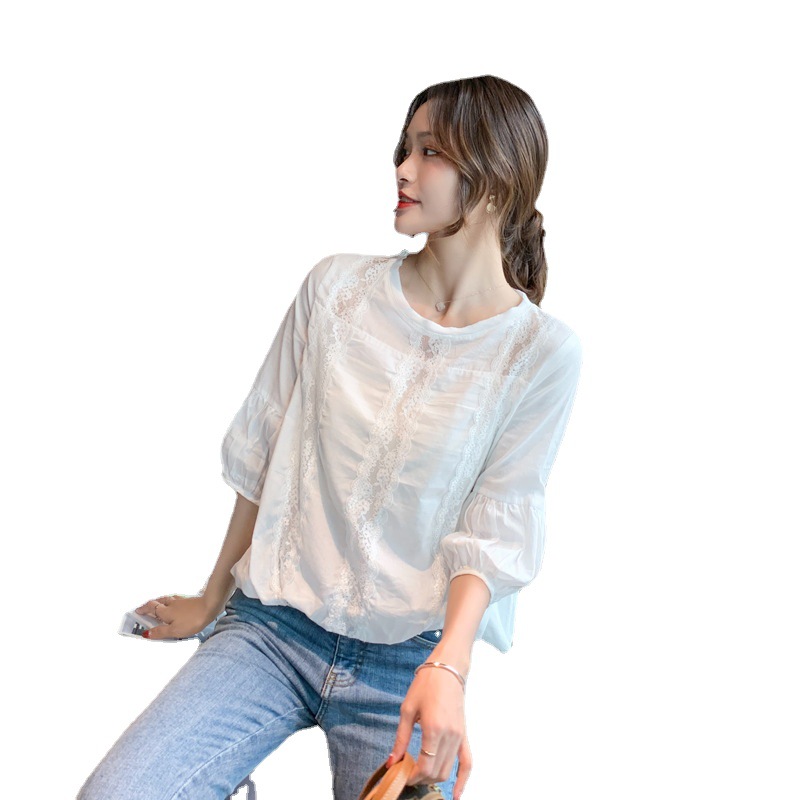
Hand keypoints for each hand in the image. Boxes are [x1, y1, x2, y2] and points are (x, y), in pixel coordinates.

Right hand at [135, 594, 219, 639]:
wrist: (211, 606)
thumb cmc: (193, 620)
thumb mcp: (175, 631)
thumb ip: (160, 632)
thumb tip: (146, 634)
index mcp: (165, 611)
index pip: (150, 608)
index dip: (143, 609)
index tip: (137, 611)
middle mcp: (171, 603)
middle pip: (158, 601)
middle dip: (151, 604)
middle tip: (145, 607)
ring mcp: (182, 600)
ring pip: (167, 599)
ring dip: (160, 601)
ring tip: (158, 603)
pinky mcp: (190, 600)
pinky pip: (177, 599)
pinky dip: (172, 600)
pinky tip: (176, 602)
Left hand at [387, 664, 472, 799]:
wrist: (447, 670)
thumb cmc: (425, 685)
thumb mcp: (407, 710)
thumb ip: (401, 738)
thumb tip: (392, 761)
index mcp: (434, 729)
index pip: (424, 766)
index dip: (411, 776)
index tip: (400, 775)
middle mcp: (450, 736)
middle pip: (436, 772)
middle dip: (420, 778)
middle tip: (406, 772)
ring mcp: (460, 737)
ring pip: (448, 770)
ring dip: (433, 778)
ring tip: (419, 774)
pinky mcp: (464, 735)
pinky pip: (468, 762)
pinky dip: (463, 781)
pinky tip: (456, 795)